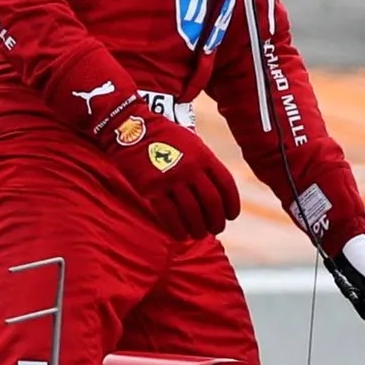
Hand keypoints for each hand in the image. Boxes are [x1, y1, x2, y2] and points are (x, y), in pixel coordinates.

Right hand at [97, 94, 239, 240]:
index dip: (232, 205)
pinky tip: (181, 235)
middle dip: (216, 221)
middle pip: (212, 203)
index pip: (226, 186)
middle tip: (216, 229)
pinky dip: (177, 229)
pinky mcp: (152, 189)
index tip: (231, 216)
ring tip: (199, 234)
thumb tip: (218, 192)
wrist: (131, 129)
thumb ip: (205, 164)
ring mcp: (171, 179)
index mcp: (204, 156)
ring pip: (192, 213)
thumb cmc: (164, 137)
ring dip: (198, 228)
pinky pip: (169, 216)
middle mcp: (191, 169)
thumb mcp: (192, 143)